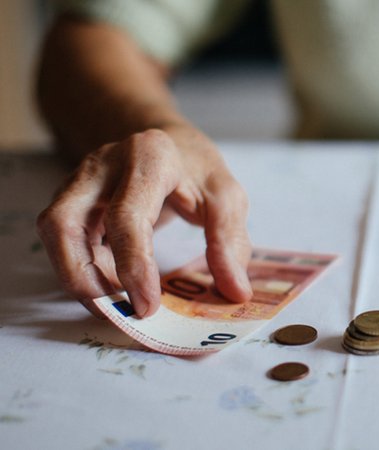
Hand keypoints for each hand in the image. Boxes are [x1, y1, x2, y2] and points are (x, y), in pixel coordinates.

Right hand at [37, 127, 252, 316]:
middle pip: (66, 224)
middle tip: (120, 314)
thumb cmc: (196, 170)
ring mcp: (79, 181)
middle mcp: (103, 165)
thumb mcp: (226, 198)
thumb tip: (235, 292)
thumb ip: (229, 242)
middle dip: (86, 278)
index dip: (133, 265)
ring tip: (116, 306)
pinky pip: (63, 242)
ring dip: (78, 278)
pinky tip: (112, 290)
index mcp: (149, 157)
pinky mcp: (70, 201)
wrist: (168, 144)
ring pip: (55, 234)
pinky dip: (83, 271)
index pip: (127, 216)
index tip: (147, 306)